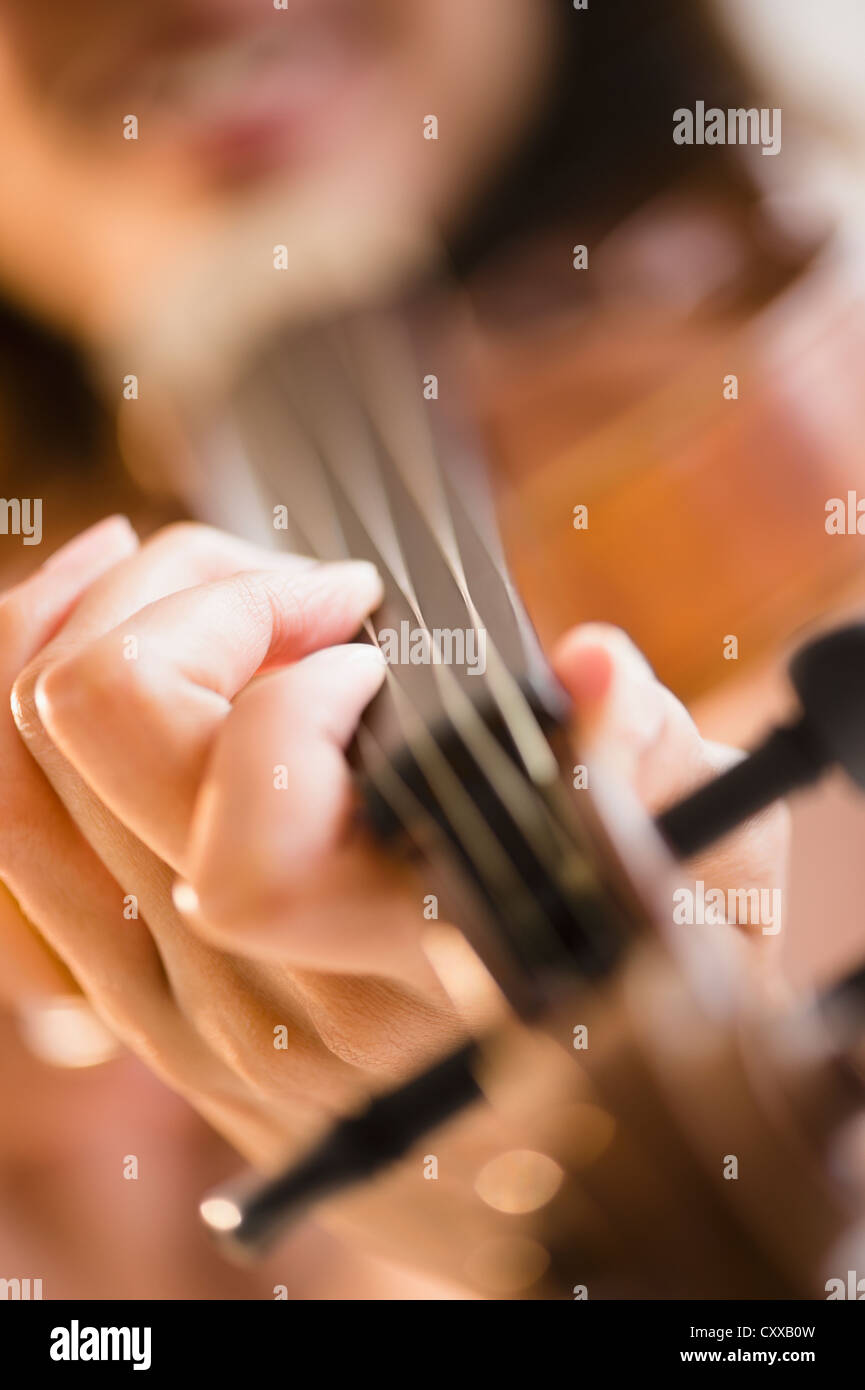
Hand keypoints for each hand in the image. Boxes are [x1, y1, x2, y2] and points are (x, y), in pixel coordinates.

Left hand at [0, 520, 787, 1214]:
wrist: (534, 1197)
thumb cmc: (628, 1031)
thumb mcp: (703, 897)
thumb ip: (654, 776)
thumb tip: (591, 667)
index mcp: (417, 969)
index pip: (251, 841)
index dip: (287, 703)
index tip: (370, 646)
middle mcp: (269, 994)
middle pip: (98, 744)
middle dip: (182, 601)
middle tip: (290, 585)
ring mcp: (178, 1008)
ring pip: (22, 777)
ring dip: (92, 626)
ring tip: (199, 582)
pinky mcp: (137, 1005)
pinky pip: (16, 847)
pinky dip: (30, 717)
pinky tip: (122, 652)